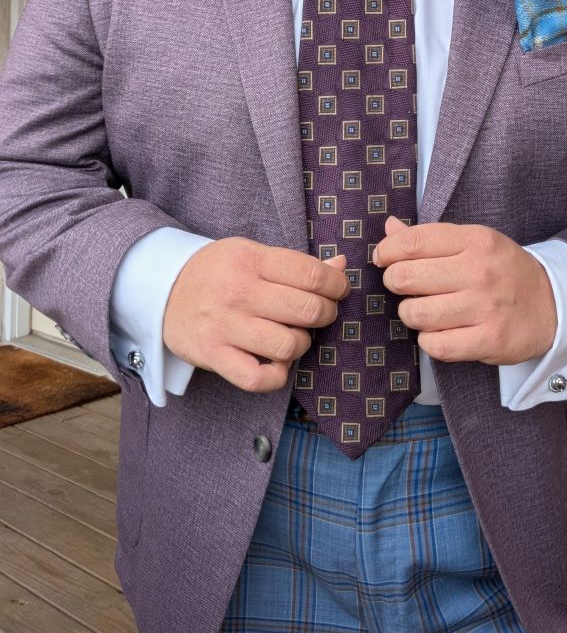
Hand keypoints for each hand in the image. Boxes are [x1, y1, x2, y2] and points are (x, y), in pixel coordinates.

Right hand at [163, 237, 349, 391]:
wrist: (160, 290)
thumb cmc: (217, 273)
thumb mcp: (251, 254)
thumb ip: (296, 263)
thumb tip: (341, 266)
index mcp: (250, 259)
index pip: (313, 275)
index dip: (337, 285)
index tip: (338, 290)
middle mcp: (239, 292)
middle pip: (308, 310)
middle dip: (326, 314)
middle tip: (319, 314)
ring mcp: (225, 326)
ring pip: (290, 345)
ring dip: (301, 344)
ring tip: (293, 336)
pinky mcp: (213, 355)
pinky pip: (259, 378)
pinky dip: (277, 375)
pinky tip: (276, 363)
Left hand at [373, 216, 557, 364]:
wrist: (554, 305)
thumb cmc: (503, 272)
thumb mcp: (475, 243)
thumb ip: (430, 237)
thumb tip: (389, 229)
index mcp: (476, 240)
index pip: (412, 242)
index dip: (387, 252)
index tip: (384, 260)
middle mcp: (480, 272)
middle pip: (405, 278)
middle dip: (395, 284)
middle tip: (407, 288)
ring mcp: (485, 308)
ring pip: (415, 314)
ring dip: (412, 315)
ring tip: (425, 311)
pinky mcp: (489, 340)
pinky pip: (435, 345)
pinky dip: (429, 341)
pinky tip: (440, 332)